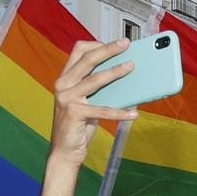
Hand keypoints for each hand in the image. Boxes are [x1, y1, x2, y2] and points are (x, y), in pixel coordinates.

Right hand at [48, 39, 137, 163]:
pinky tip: (133, 113)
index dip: (97, 44)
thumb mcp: (87, 102)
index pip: (78, 51)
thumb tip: (124, 75)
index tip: (115, 44)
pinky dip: (119, 112)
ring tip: (131, 67)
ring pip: (95, 80)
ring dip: (115, 72)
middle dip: (108, 49)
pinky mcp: (73, 113)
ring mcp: (66, 98)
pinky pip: (102, 110)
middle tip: (126, 44)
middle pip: (88, 59)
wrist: (64, 151)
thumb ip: (98, 88)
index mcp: (65, 78)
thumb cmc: (78, 126)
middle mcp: (63, 85)